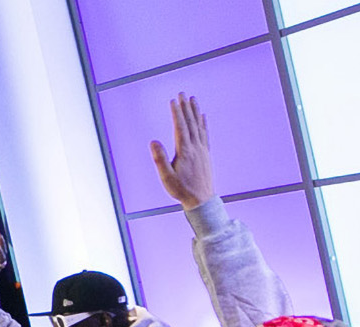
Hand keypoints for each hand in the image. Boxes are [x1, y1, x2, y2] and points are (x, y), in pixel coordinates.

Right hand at [151, 93, 213, 209]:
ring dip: (195, 111)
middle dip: (185, 107)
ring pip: (199, 126)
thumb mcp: (166, 177)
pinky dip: (203, 123)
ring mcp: (202, 150)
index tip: (172, 101)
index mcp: (185, 152)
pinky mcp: (206, 153)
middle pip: (190, 123)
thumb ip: (160, 159)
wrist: (202, 200)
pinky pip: (205, 134)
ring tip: (192, 99)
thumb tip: (153, 141)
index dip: (176, 113)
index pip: (180, 127)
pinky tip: (202, 116)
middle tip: (182, 93)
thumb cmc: (181, 190)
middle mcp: (196, 147)